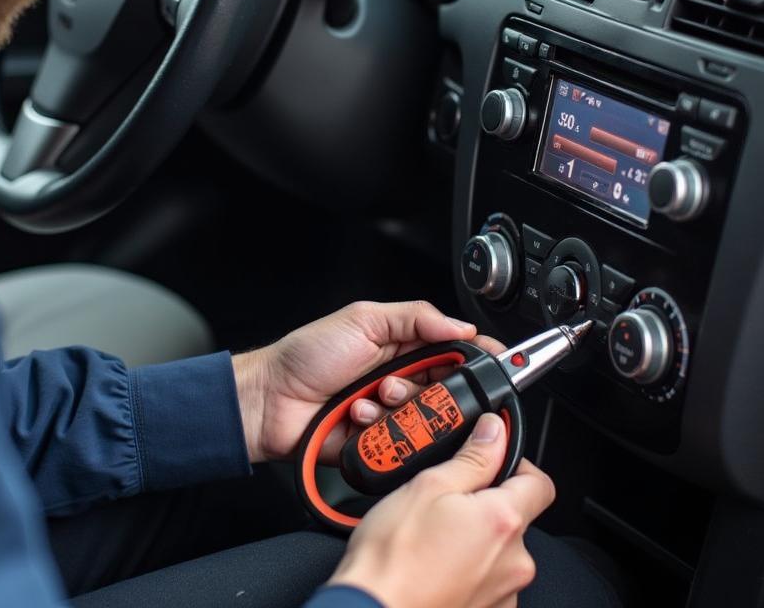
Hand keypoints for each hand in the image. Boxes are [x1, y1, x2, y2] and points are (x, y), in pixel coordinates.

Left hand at [231, 300, 502, 463]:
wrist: (270, 400)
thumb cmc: (307, 356)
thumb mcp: (362, 319)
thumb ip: (414, 317)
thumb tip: (460, 324)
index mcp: (402, 346)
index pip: (454, 351)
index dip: (475, 357)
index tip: (492, 361)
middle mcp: (402, 380)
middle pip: (448, 391)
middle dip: (428, 388)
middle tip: (399, 381)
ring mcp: (392, 414)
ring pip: (427, 421)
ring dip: (400, 409)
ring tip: (371, 397)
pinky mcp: (381, 445)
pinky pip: (402, 446)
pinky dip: (380, 430)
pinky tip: (357, 417)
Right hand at [330, 413, 555, 607]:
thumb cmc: (393, 556)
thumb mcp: (427, 486)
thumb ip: (472, 458)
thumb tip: (495, 433)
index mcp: (503, 522)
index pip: (540, 483)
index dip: (517, 464)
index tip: (491, 460)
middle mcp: (514, 562)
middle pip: (515, 518)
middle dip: (485, 505)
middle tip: (445, 502)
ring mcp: (503, 595)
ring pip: (499, 551)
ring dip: (475, 539)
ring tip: (433, 538)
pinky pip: (487, 581)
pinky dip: (467, 570)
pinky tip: (435, 566)